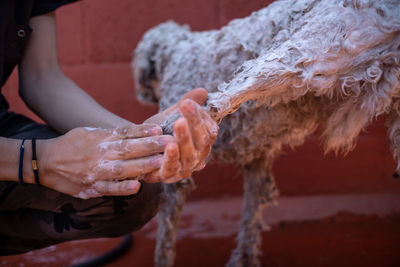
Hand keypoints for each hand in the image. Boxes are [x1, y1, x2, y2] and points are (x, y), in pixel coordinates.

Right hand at [38, 124, 173, 198]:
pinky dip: (122, 188)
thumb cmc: (73, 144)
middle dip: (150, 147)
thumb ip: (112, 134)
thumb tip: (137, 132)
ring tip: (160, 163)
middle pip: (128, 150)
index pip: (126, 134)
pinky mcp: (91, 187)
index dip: (143, 132)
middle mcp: (100, 154)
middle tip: (170, 143)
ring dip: (142, 166)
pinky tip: (136, 187)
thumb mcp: (90, 133)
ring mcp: (95, 172)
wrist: (45, 162)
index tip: (161, 130)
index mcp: (101, 139)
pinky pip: (109, 189)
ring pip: (122, 169)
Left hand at [143, 88, 218, 182]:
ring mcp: (186, 168)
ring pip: (190, 155)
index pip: (209, 129)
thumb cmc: (159, 134)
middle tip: (186, 105)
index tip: (187, 102)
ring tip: (178, 123)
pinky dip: (172, 157)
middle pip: (202, 141)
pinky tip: (170, 145)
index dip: (200, 116)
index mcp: (203, 141)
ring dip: (185, 138)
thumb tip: (203, 91)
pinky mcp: (170, 176)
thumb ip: (186, 105)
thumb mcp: (170, 117)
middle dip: (194, 122)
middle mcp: (199, 156)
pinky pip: (173, 167)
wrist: (138, 154)